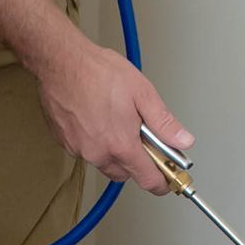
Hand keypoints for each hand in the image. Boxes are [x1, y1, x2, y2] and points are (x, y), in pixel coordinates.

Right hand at [38, 33, 193, 194]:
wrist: (61, 62)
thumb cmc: (97, 72)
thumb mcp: (142, 92)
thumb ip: (164, 122)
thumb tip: (183, 140)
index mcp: (121, 144)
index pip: (148, 180)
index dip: (162, 182)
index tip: (169, 177)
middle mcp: (98, 153)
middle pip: (126, 173)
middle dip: (137, 161)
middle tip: (142, 136)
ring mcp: (79, 149)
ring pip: (105, 162)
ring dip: (115, 151)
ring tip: (117, 121)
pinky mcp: (65, 142)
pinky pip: (87, 151)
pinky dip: (96, 142)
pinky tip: (98, 118)